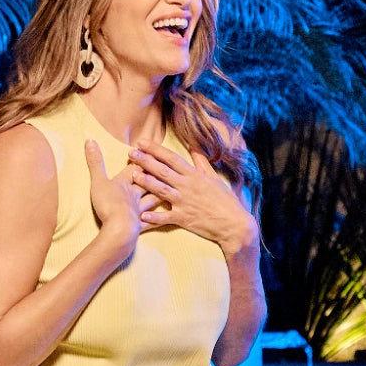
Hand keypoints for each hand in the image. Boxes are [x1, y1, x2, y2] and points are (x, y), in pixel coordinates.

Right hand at [83, 142, 155, 252]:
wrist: (119, 229)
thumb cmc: (108, 204)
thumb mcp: (98, 181)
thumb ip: (95, 162)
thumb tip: (90, 140)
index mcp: (125, 183)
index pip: (135, 168)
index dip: (141, 159)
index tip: (148, 152)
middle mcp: (136, 195)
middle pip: (147, 182)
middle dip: (154, 174)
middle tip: (163, 167)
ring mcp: (140, 210)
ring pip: (153, 199)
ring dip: (159, 193)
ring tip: (168, 188)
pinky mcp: (141, 225)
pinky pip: (152, 221)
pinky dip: (158, 219)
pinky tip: (164, 218)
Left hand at [127, 141, 252, 253]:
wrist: (234, 223)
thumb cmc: (226, 200)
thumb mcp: (214, 178)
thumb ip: (201, 162)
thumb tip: (193, 147)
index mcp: (194, 175)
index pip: (172, 158)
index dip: (155, 149)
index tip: (142, 142)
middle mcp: (187, 186)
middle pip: (163, 171)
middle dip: (145, 161)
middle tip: (131, 153)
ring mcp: (184, 202)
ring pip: (161, 189)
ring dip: (146, 182)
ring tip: (132, 175)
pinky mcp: (184, 218)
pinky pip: (166, 217)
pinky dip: (154, 217)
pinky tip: (142, 215)